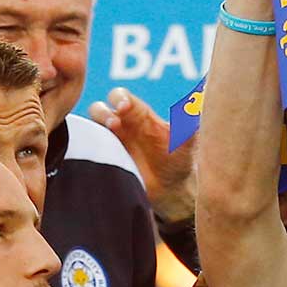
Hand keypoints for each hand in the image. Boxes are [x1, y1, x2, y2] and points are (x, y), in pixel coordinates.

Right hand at [88, 87, 194, 219]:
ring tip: (109, 137)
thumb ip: (192, 120)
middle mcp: (122, 126)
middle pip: (100, 109)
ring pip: (91, 128)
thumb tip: (203, 97)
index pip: (121, 97)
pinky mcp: (105, 161)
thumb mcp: (188, 140)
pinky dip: (83, 146)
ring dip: (95, 129)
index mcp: (140, 115)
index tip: (125, 107)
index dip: (120, 98)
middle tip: (115, 122)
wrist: (172, 190)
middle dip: (104, 112)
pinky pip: (86, 149)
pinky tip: (92, 153)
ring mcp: (112, 143)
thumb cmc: (180, 159)